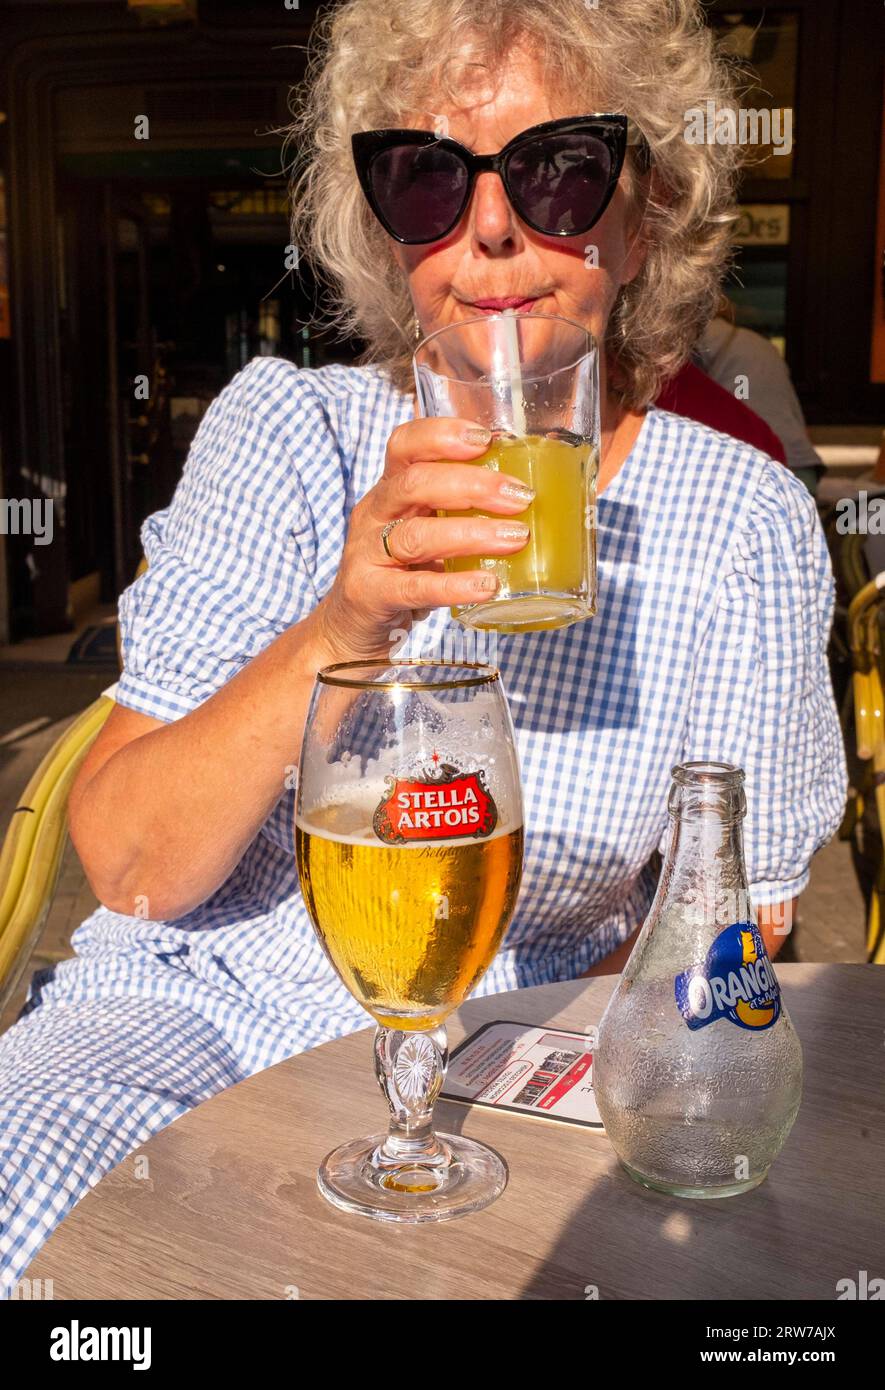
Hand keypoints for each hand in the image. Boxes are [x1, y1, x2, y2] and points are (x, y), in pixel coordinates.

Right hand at [313, 417, 533, 659]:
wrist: (349, 628)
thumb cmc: (400, 573)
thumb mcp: (424, 531)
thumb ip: (459, 511)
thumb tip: (529, 499)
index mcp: (389, 490)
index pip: (405, 445)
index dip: (442, 434)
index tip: (486, 438)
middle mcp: (374, 515)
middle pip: (415, 483)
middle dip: (473, 485)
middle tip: (520, 497)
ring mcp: (366, 555)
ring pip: (417, 536)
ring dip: (472, 534)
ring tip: (516, 538)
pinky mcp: (369, 595)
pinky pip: (414, 587)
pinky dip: (455, 585)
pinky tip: (488, 585)